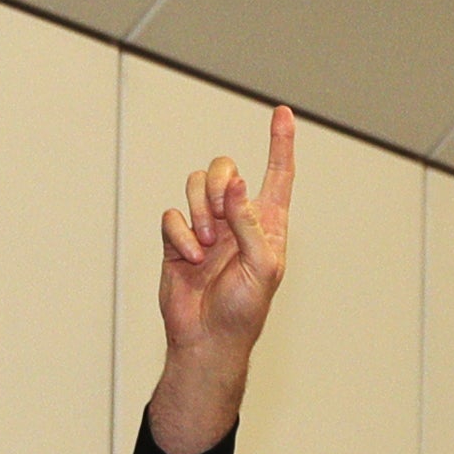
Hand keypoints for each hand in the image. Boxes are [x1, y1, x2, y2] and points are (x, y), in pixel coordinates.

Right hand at [150, 105, 295, 453]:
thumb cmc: (244, 311)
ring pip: (195, 186)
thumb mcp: (261, 266)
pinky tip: (191, 260)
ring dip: (198, 212)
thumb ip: (251, 222)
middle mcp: (237, 220)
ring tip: (206, 247)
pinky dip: (180, 236)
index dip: (280, 145)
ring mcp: (206, 227)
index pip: (278, 176)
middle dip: (219, 184)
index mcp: (268, 224)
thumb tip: (237, 182)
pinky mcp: (178, 240)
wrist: (208, 340)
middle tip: (220, 216)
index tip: (282, 114)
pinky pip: (171, 216)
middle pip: (225, 170)